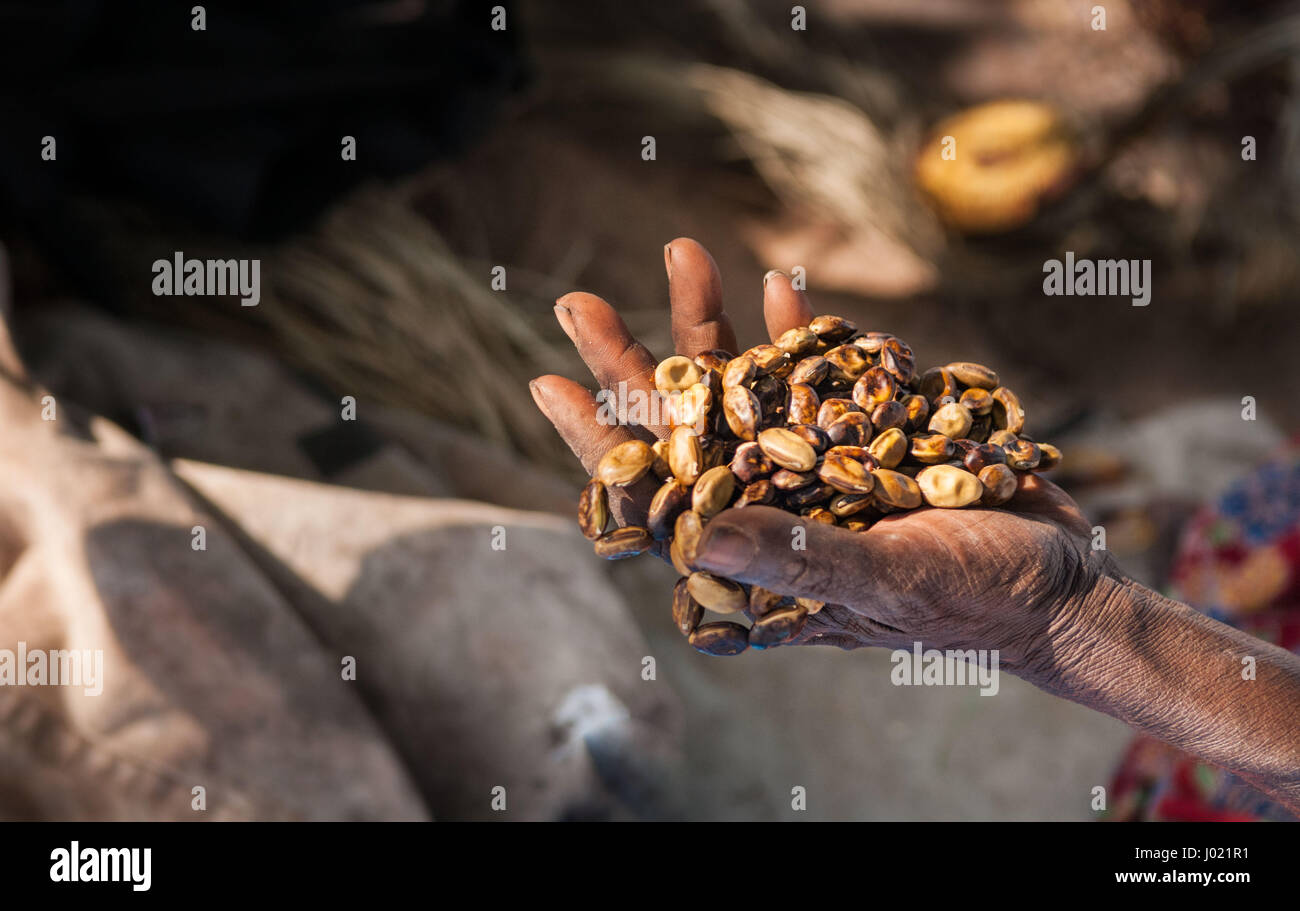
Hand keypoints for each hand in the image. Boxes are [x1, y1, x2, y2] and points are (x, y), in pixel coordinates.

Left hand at [530, 238, 1117, 681]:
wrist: (1060, 581)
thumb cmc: (979, 599)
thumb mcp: (890, 580)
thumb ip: (800, 556)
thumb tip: (699, 532)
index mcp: (755, 561)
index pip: (656, 500)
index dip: (600, 441)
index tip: (548, 384)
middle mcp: (771, 510)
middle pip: (681, 432)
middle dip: (630, 365)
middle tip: (574, 305)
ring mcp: (812, 467)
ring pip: (742, 390)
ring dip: (710, 325)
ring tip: (679, 250)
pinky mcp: (861, 434)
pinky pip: (815, 375)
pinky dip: (797, 332)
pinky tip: (774, 284)